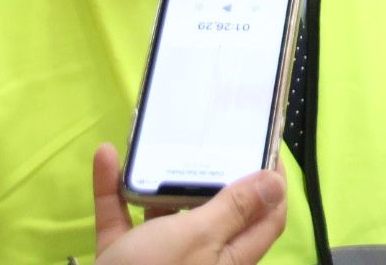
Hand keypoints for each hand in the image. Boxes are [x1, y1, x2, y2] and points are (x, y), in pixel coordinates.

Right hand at [91, 143, 286, 263]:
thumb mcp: (199, 237)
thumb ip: (235, 209)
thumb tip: (277, 182)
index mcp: (230, 257)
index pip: (267, 218)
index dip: (273, 184)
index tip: (266, 143)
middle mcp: (199, 257)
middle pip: (216, 210)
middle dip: (211, 173)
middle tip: (209, 133)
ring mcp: (159, 257)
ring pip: (166, 211)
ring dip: (156, 180)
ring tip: (156, 143)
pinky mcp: (123, 257)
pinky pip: (123, 218)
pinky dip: (113, 190)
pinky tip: (107, 157)